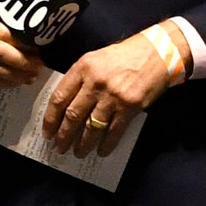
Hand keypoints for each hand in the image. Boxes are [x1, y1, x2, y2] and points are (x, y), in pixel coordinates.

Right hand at [0, 6, 44, 90]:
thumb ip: (8, 27)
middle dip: (22, 61)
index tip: (38, 52)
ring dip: (15, 75)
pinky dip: (1, 83)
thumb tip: (36, 41)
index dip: (23, 44)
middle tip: (38, 67)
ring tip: (30, 77)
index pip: (4, 33)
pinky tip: (14, 83)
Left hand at [41, 34, 179, 157]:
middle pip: (73, 115)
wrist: (158, 52)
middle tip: (59, 147)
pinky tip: (101, 151)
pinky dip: (107, 143)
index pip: (59, 98)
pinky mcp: (130, 106)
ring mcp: (113, 96)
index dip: (50, 118)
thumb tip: (65, 104)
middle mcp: (94, 83)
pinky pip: (115, 130)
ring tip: (78, 152)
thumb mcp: (95, 59)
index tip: (47, 131)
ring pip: (92, 126)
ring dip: (83, 143)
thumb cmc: (124, 55)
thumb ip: (80, 79)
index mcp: (82, 68)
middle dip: (64, 135)